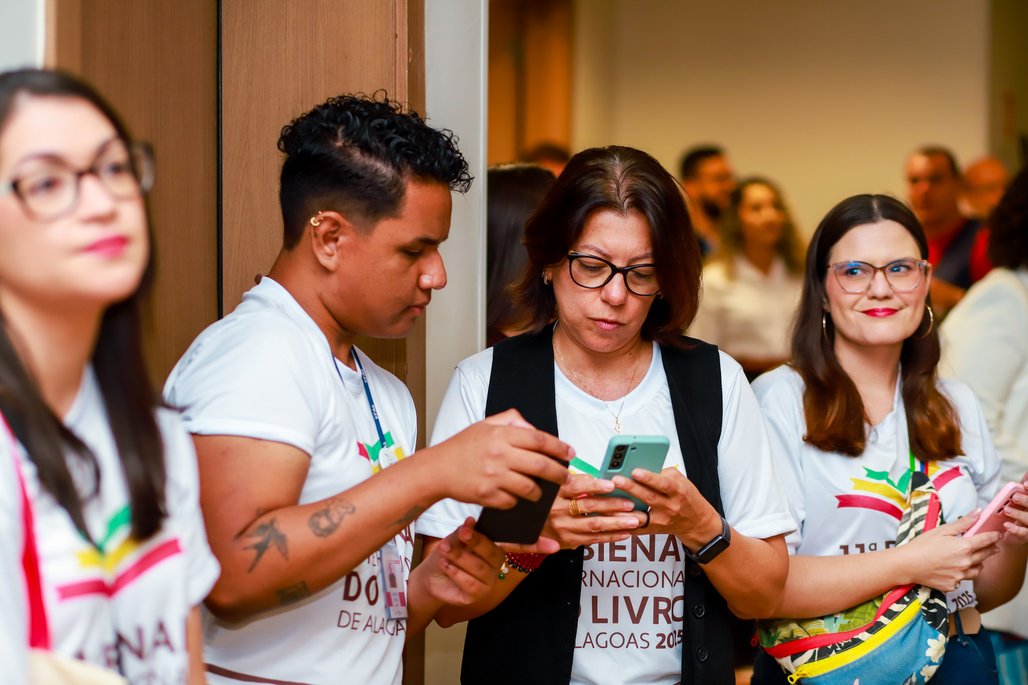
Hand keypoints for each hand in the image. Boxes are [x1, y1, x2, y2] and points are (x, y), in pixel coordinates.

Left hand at [416, 518, 507, 606]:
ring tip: (444, 551)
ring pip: (480, 569)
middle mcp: (495, 566)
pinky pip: (472, 585)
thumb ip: (463, 532)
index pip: (500, 542)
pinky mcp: (477, 596)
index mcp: (493, 548)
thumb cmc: (447, 555)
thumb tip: (471, 520)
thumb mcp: (452, 540)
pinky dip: (457, 573)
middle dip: (475, 543)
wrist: (431, 576)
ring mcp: (488, 582)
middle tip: (460, 535)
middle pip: (493, 554)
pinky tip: (446, 565)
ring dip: (460, 558)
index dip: (491, 538)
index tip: (471, 532)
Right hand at [429, 409, 571, 507]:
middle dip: (559, 473)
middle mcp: (499, 454)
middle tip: (566, 477)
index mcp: (501, 434)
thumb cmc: (462, 446)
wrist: (437, 469)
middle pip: (541, 465)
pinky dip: (517, 501)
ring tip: (541, 490)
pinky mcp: (487, 496)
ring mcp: (493, 477)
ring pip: (530, 488)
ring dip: (540, 492)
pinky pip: (513, 501)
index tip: (570, 453)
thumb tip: (534, 429)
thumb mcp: (485, 424)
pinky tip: (515, 496)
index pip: (539, 439)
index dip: (559, 447)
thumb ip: (512, 420)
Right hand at [541, 473, 639, 547]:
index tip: (612, 484)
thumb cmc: (544, 504)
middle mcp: (557, 511)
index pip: (577, 487)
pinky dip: (610, 536)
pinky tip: (624, 533)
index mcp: (554, 493)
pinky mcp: (568, 541)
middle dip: (613, 505)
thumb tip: (594, 478)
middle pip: (589, 506)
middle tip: (630, 503)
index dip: (595, 485)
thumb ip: (571, 481)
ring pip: (594, 524)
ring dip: (616, 522)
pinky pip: (593, 539)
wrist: (527, 527)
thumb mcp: (551, 486)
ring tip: (633, 519)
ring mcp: (563, 527)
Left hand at [611, 467, 721, 548]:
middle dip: (631, 488)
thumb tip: (639, 468)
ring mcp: (661, 520)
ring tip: (608, 499)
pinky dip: (623, 521)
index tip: (635, 471)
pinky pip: (636, 527)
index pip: (663, 484)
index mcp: (677, 491)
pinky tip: (610, 515)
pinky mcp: (653, 530)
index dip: (649, 478)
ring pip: (640, 515)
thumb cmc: (687, 497)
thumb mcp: (681, 481)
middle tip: (615, 480)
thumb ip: (662, 473)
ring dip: (623, 508)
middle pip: (648, 497)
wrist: (697, 522)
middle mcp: (670, 507)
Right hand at [899, 512, 1001, 591]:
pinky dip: (961, 574)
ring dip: (977, 563)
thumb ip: (963, 523)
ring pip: (977, 570)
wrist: (907, 564)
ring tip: (970, 559)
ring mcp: (960, 576)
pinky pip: (963, 580)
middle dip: (990, 549)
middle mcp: (965, 563)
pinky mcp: (953, 586)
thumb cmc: (922, 545)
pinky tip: (952, 569)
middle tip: (989, 546)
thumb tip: (978, 513)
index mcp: (964, 547)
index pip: (986, 540)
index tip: (997, 535)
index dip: (994, 536)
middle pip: (986, 555)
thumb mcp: (942, 530)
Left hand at [1000, 473, 1027, 545]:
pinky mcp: (1027, 536)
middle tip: (1015, 497)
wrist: (1010, 531)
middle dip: (1026, 501)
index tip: (1024, 484)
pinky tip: (1006, 525)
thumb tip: (1027, 472)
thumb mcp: (1020, 497)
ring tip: (1007, 510)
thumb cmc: (1018, 510)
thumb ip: (1023, 488)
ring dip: (1019, 515)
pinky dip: (1015, 529)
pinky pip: (1023, 533)